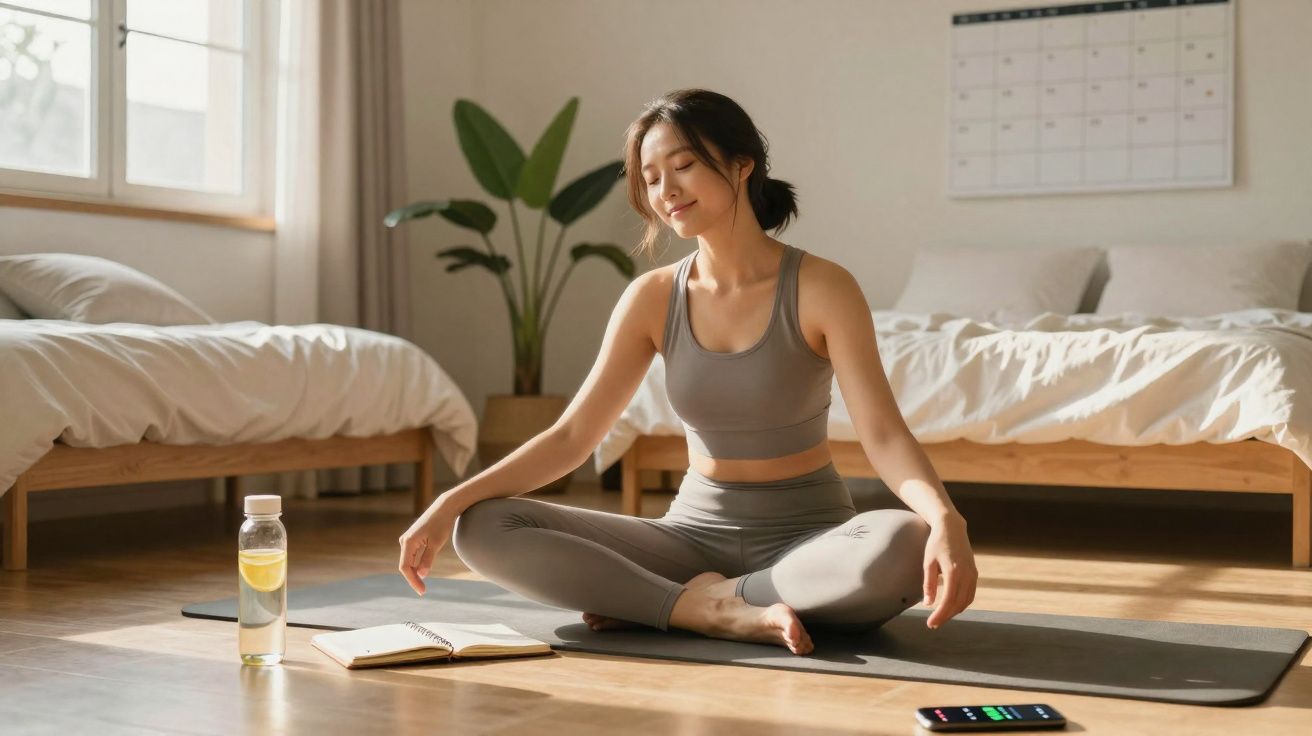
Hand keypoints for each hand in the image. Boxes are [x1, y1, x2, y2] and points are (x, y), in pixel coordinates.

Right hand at [398, 499, 459, 595]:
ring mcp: (408, 539)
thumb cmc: (442, 524)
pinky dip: (416, 565)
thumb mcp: (436, 543)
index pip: (405, 567)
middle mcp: (405, 541)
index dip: (412, 581)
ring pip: (408, 561)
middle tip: (423, 591)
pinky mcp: (413, 538)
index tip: (421, 591)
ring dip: (414, 572)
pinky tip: (422, 572)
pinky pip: (412, 555)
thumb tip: (421, 575)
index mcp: (408, 542)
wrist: (445, 507)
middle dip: (413, 578)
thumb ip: (427, 559)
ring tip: (422, 585)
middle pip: (405, 565)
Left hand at [921, 513, 977, 628]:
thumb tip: (927, 604)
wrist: (952, 528)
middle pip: (958, 604)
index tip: (930, 624)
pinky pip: (970, 594)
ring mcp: (972, 574)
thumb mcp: (928, 562)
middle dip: (946, 616)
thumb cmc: (936, 543)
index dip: (940, 615)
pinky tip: (952, 607)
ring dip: (954, 611)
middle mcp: (966, 574)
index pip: (948, 601)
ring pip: (966, 601)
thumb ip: (928, 584)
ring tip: (941, 617)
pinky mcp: (974, 573)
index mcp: (954, 571)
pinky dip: (962, 603)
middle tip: (933, 624)